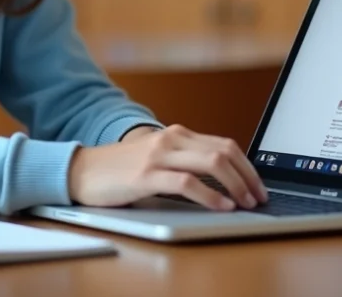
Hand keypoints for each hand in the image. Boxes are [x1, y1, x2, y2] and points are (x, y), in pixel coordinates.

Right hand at [67, 124, 268, 210]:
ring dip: (236, 185)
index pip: (225, 145)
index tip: (258, 186)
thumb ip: (184, 161)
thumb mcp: (157, 159)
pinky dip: (211, 196)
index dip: (248, 166)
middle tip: (259, 197)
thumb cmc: (120, 169)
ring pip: (212, 163)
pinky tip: (221, 206)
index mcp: (177, 135)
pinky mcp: (146, 175)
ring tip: (246, 203)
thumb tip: (221, 179)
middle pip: (224, 152)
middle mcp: (171, 140)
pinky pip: (187, 183)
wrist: (82, 170)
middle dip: (248, 176)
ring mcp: (159, 156)